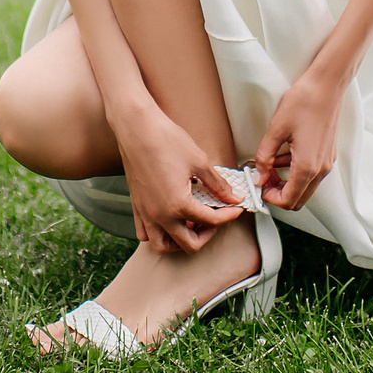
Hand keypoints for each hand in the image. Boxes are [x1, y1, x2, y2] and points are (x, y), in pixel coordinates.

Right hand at [111, 105, 244, 254]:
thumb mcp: (199, 161)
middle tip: (215, 218)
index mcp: (178, 205)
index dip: (228, 215)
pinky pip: (145, 232)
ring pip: (163, 245)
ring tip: (191, 223)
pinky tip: (169, 218)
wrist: (136, 127)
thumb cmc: (165, 140)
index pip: (210, 221)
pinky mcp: (136, 205)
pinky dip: (158, 232)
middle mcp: (160, 215)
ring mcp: (145, 212)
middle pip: (188, 244)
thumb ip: (218, 184)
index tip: (236, 208)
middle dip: (206, 234)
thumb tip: (234, 196)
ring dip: (180, 240)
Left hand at [254, 68, 344, 210]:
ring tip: (268, 163)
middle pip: (298, 199)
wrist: (327, 85)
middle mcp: (321, 170)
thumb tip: (258, 177)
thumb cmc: (303, 102)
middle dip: (278, 192)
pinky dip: (295, 171)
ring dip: (286, 182)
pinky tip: (282, 153)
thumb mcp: (276, 129)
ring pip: (305, 186)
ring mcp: (327, 162)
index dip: (270, 198)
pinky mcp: (328, 154)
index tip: (258, 184)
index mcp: (307, 167)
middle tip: (262, 176)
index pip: (288, 201)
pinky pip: (311, 173)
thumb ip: (264, 157)